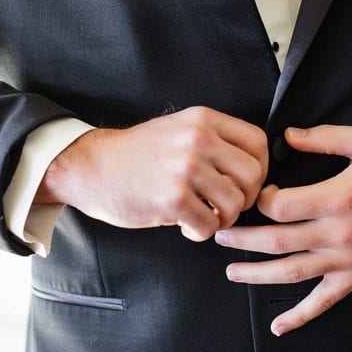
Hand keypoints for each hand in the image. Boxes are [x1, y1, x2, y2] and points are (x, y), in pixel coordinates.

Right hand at [36, 106, 268, 240]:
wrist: (91, 167)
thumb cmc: (140, 154)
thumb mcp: (181, 128)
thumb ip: (217, 140)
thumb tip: (256, 168)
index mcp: (204, 120)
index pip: (258, 143)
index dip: (260, 168)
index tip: (245, 182)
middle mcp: (198, 140)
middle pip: (253, 176)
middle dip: (245, 198)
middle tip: (226, 205)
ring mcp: (185, 169)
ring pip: (235, 203)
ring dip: (224, 218)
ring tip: (205, 216)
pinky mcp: (172, 199)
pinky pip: (209, 226)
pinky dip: (201, 232)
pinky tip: (186, 225)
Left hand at [214, 125, 351, 335]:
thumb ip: (323, 138)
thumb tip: (287, 136)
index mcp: (339, 198)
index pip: (282, 206)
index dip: (260, 199)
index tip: (255, 193)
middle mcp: (339, 233)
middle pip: (278, 241)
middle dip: (243, 239)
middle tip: (221, 234)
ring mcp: (346, 259)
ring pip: (292, 273)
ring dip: (257, 274)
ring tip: (233, 271)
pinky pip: (324, 301)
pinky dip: (300, 316)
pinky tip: (280, 324)